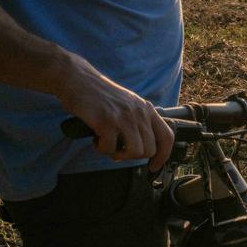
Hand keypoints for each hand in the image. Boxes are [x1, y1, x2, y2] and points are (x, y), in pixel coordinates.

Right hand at [58, 59, 173, 171]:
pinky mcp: (107, 121)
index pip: (167, 136)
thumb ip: (137, 122)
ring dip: (118, 155)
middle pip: (149, 149)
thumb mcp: (128, 104)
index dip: (163, 155)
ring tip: (108, 145)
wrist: (79, 80)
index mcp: (147, 109)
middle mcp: (139, 113)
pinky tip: (96, 139)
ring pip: (134, 152)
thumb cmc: (100, 95)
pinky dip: (102, 149)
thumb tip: (139, 148)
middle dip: (132, 156)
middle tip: (118, 150)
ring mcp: (124, 117)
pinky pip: (110, 149)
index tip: (154, 166)